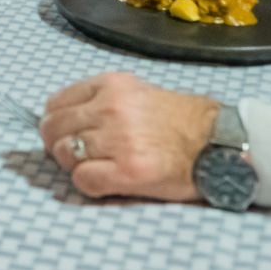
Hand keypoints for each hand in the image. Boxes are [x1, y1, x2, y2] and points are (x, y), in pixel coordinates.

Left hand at [40, 71, 217, 200]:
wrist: (217, 143)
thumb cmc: (178, 119)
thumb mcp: (136, 92)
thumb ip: (100, 99)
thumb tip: (62, 117)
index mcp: (110, 85)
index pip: (55, 103)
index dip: (57, 122)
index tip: (67, 133)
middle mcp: (110, 108)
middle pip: (53, 129)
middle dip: (58, 144)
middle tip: (77, 155)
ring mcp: (119, 140)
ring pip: (64, 154)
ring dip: (74, 165)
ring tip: (97, 167)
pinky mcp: (128, 171)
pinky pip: (83, 180)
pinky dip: (88, 184)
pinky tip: (107, 181)